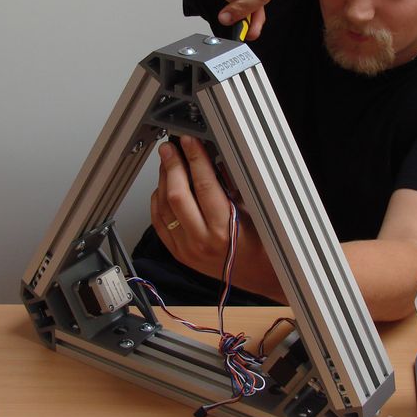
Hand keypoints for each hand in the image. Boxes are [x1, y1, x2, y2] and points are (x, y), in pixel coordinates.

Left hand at [150, 136, 263, 279]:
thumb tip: (210, 158)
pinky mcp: (178, 254)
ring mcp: (186, 249)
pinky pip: (159, 223)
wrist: (256, 274)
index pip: (204, 185)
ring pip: (164, 207)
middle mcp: (202, 240)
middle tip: (170, 148)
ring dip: (162, 181)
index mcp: (224, 229)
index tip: (190, 142)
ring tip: (167, 163)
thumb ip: (228, 187)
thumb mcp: (250, 211)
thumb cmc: (258, 243)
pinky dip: (157, 202)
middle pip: (177, 195)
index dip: (195, 159)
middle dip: (172, 166)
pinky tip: (162, 188)